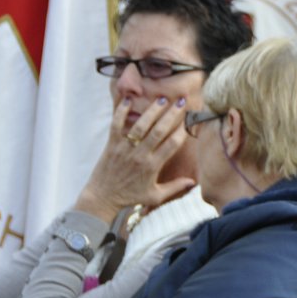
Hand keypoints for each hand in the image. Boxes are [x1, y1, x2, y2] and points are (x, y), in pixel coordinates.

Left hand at [73, 97, 195, 221]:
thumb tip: (194, 183)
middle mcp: (140, 155)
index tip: (190, 119)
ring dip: (152, 111)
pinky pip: (116, 125)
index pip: (172, 144)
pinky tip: (127, 100)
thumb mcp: (155, 196)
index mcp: (153, 166)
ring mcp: (125, 149)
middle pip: (159, 131)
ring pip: (140, 126)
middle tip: (181, 101)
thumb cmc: (130, 197)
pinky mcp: (111, 145)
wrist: (102, 198)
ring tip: (162, 99)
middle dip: (171, 115)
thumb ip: (175, 187)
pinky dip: (121, 112)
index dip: (182, 130)